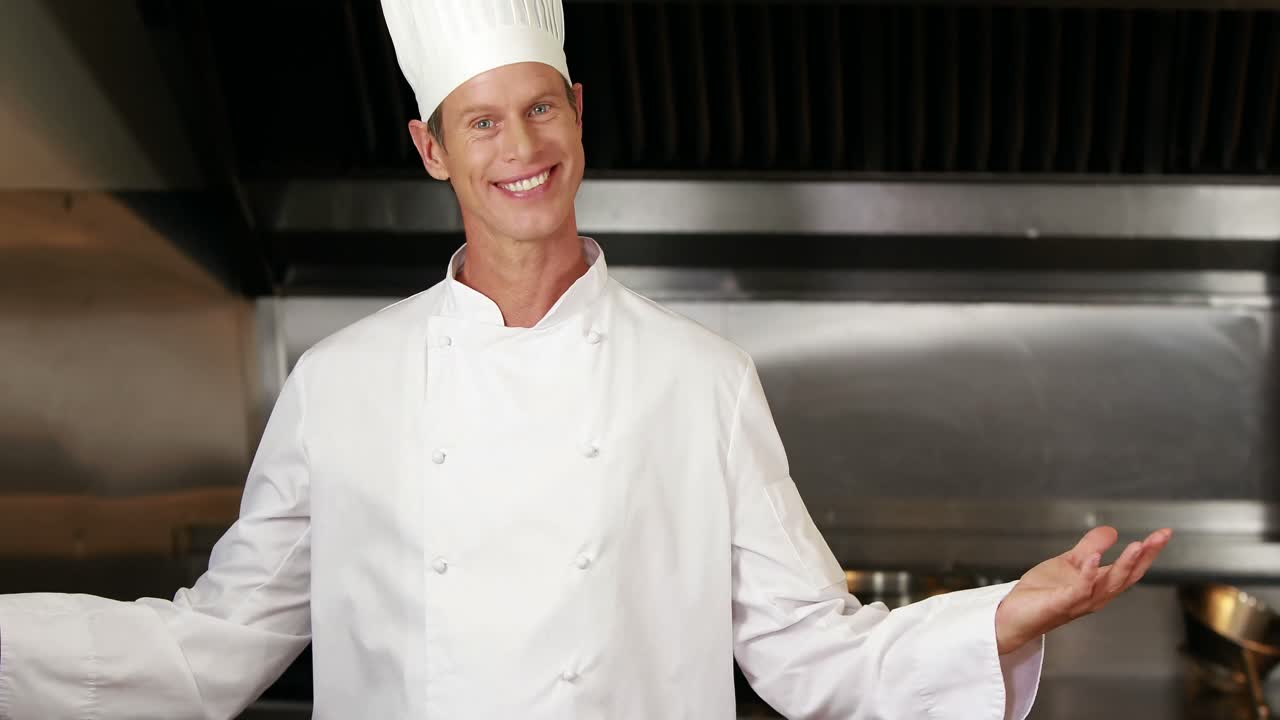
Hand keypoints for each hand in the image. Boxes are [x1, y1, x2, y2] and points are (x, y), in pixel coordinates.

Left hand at [994, 526, 1172, 654]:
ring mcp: (1080, 602)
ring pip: (1109, 584)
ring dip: (1124, 565)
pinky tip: (1092, 559)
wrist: (1015, 614)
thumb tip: (1112, 530)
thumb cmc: (1043, 593)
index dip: (1148, 552)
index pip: (1130, 569)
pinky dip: (1087, 574)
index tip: (1164, 534)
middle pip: (1128, 577)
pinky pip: (1078, 590)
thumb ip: (1090, 547)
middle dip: (1145, 556)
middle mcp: (1096, 596)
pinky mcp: (1061, 604)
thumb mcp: (1069, 563)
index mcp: (1099, 585)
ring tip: (1137, 544)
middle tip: (1161, 537)